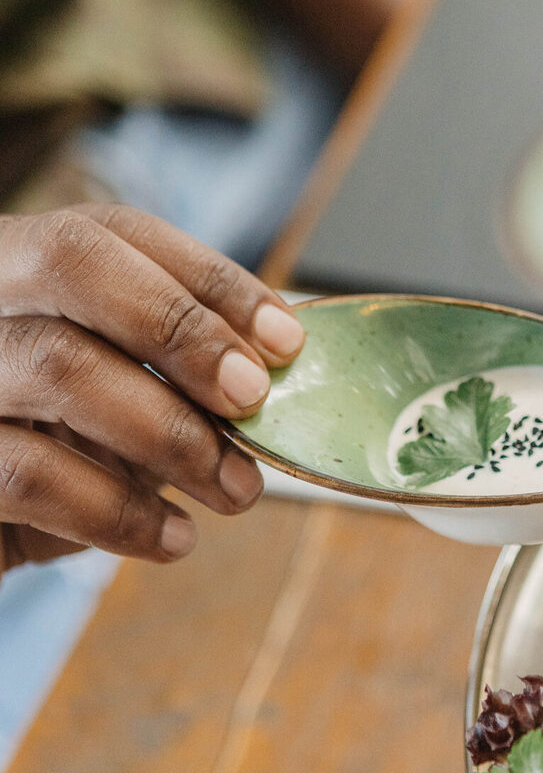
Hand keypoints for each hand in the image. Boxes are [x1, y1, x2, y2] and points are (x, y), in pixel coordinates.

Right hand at [0, 205, 304, 573]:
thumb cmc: (44, 451)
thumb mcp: (106, 397)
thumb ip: (170, 370)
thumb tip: (277, 364)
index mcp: (14, 262)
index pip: (113, 234)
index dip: (209, 280)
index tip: (287, 341)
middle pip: (74, 265)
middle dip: (184, 331)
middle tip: (254, 400)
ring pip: (59, 366)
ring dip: (172, 433)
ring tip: (235, 489)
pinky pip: (32, 473)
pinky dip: (119, 510)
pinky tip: (173, 537)